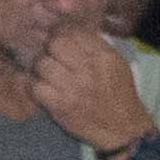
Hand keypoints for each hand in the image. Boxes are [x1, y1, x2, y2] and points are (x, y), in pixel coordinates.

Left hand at [26, 18, 153, 151]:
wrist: (123, 128)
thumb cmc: (119, 93)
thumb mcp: (116, 63)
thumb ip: (95, 46)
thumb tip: (68, 31)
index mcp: (103, 55)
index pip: (73, 32)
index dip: (62, 33)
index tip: (59, 39)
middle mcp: (88, 68)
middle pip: (55, 44)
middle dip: (50, 49)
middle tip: (52, 57)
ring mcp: (73, 88)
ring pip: (42, 64)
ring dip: (41, 68)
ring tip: (48, 74)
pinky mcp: (60, 106)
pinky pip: (36, 87)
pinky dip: (36, 87)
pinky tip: (44, 89)